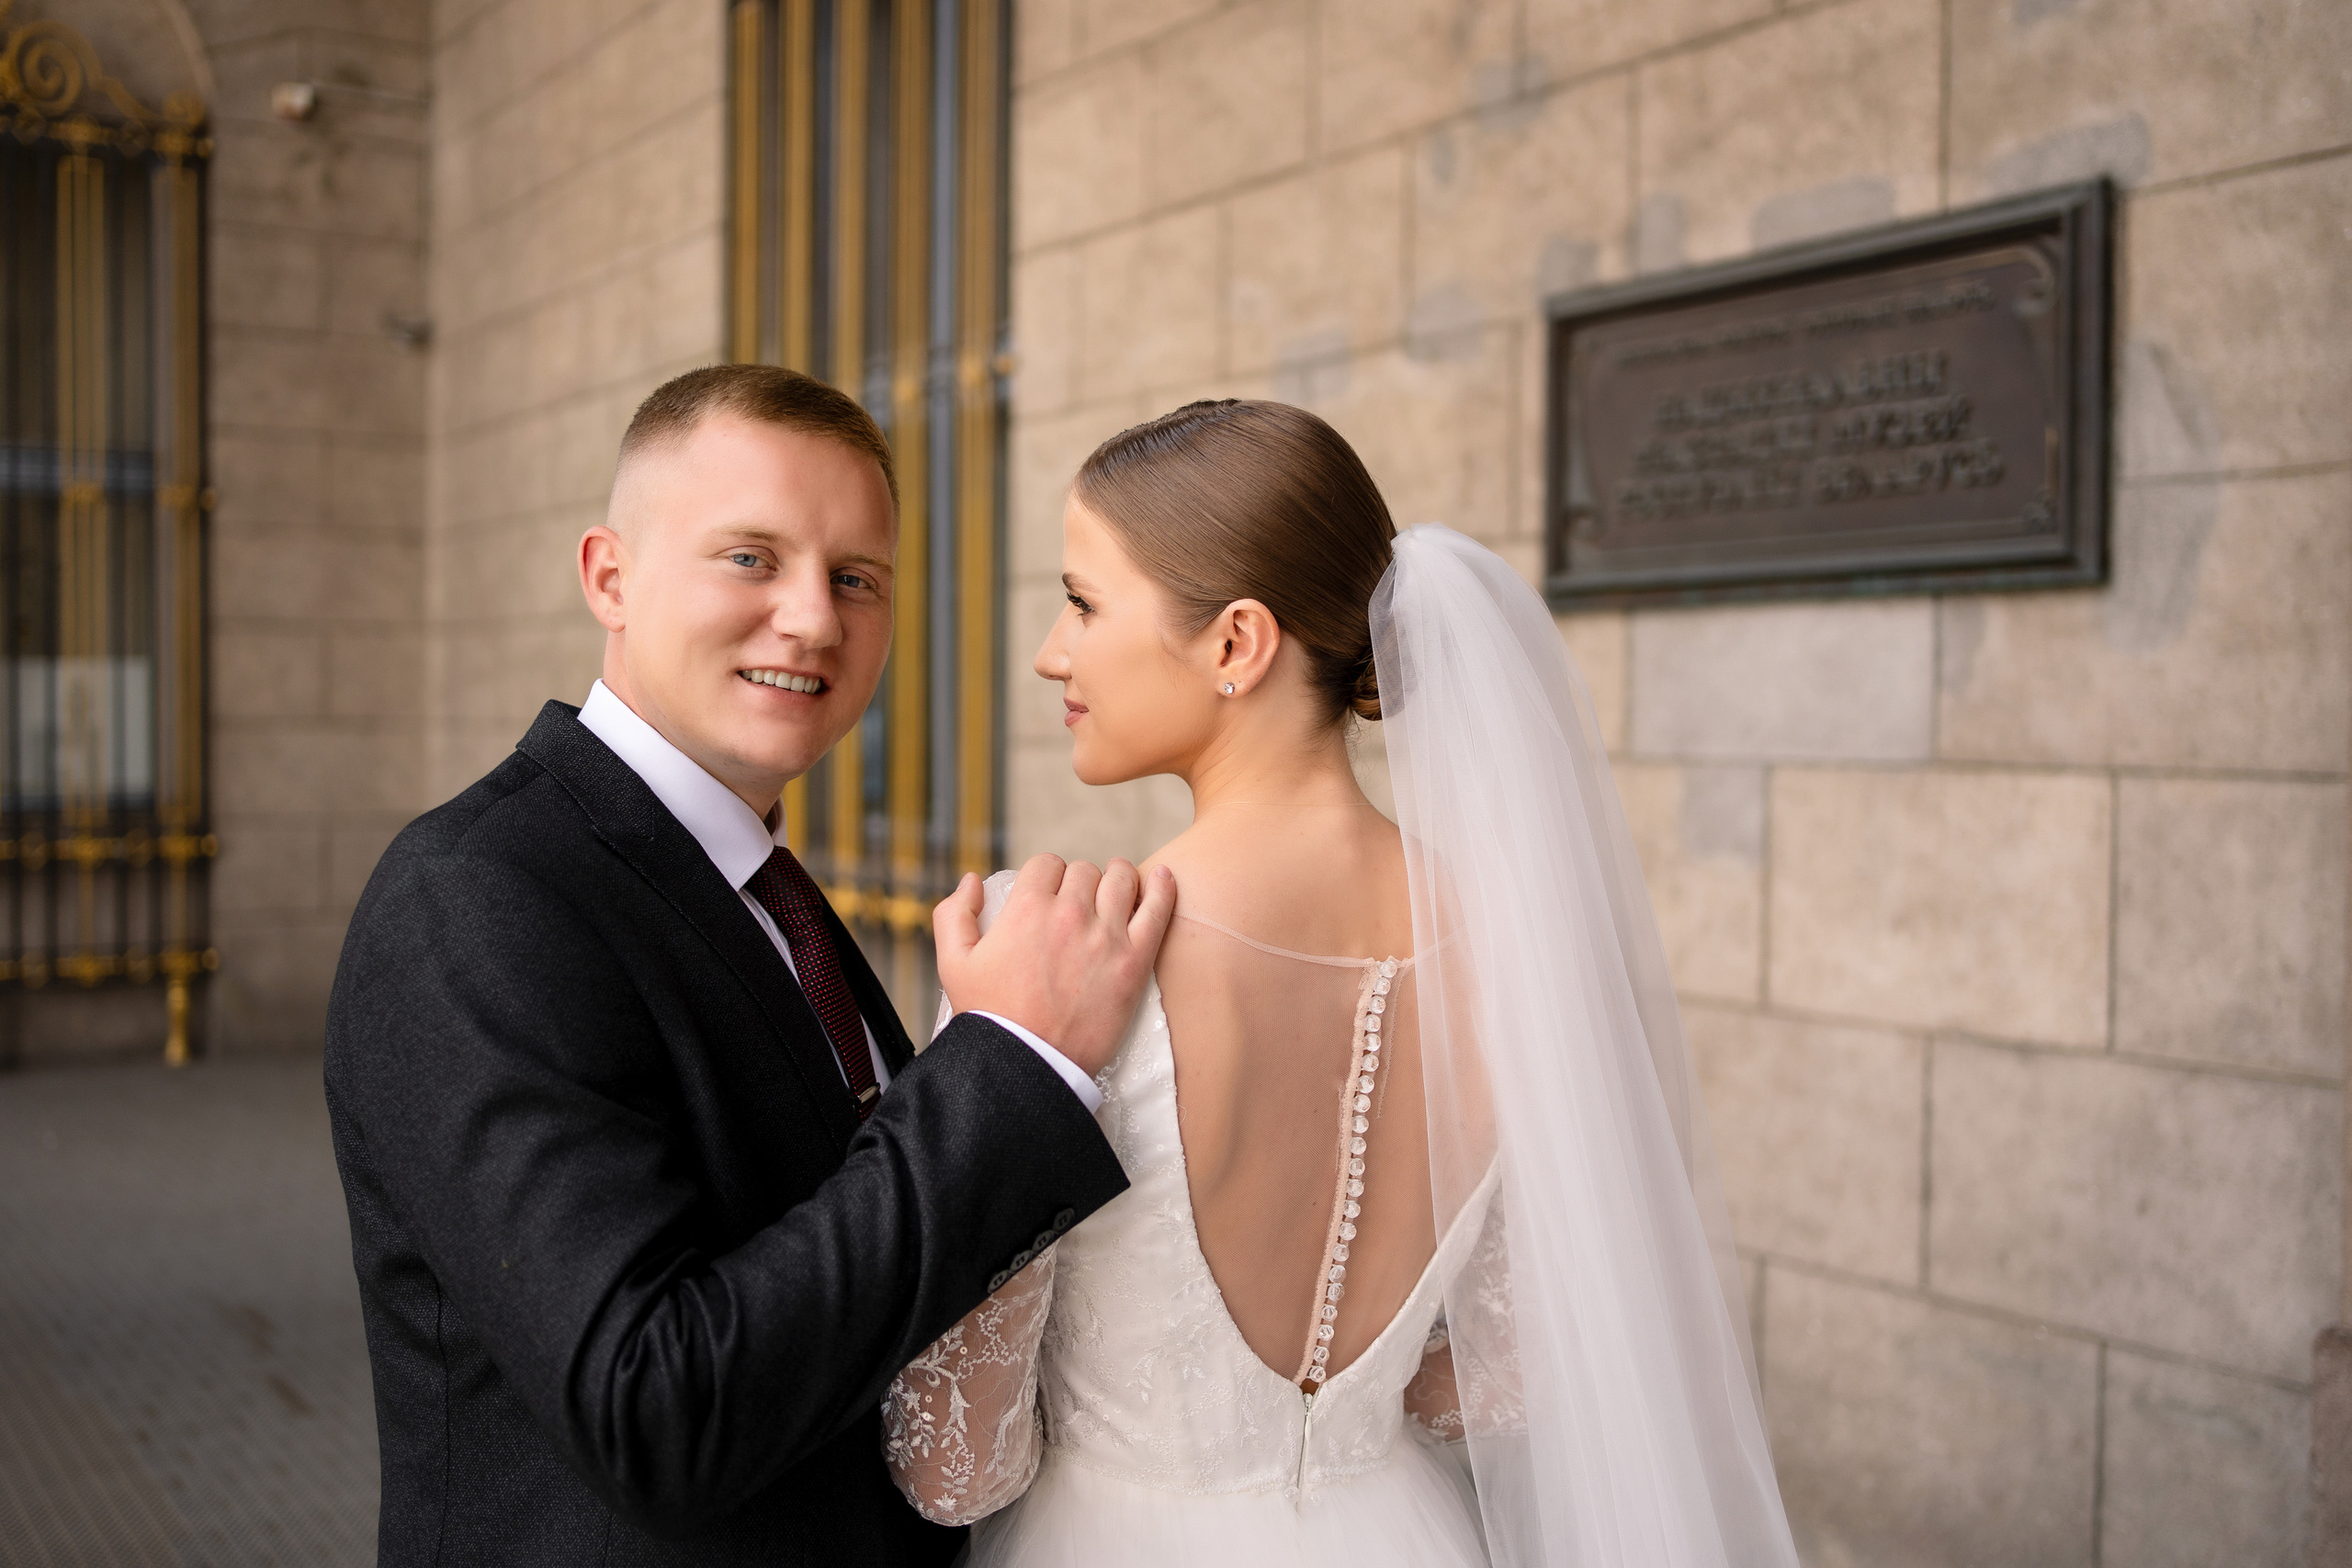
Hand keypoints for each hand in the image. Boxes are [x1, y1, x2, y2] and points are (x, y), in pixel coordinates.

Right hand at [934, 855, 1176, 1077]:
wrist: (1029, 1066)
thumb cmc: (989, 1019)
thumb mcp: (953, 964)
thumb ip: (953, 914)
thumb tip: (972, 879)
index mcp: (1027, 909)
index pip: (1047, 864)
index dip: (1048, 876)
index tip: (1051, 894)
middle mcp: (1069, 914)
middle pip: (1085, 871)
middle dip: (1080, 882)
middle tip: (1080, 904)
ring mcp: (1106, 936)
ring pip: (1121, 880)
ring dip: (1118, 879)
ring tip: (1116, 890)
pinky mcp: (1135, 961)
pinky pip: (1158, 909)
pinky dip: (1163, 888)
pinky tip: (1163, 877)